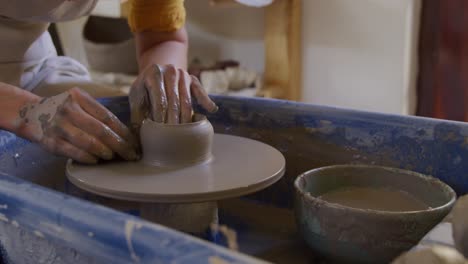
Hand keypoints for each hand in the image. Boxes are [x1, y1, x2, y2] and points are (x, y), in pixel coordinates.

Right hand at [17, 88, 137, 163]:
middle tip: (130, 154)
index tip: (134, 142)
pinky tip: (97, 160)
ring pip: (89, 142)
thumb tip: (125, 134)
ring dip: (105, 152)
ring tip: (114, 156)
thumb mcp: (79, 102)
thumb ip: (97, 113)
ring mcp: (59, 126)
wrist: (31, 113)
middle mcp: (69, 110)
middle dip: (120, 145)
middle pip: (101, 130)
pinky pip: (74, 152)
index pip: (108, 116)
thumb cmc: (64, 110)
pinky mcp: (51, 142)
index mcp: (79, 98)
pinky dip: (88, 158)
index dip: (123, 132)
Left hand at [129, 64, 217, 130]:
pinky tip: (211, 110)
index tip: (161, 131)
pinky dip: (206, 100)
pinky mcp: (193, 79)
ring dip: (186, 118)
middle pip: (174, 100)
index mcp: (153, 73)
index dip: (160, 117)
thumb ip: (137, 113)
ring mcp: (183, 74)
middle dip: (174, 120)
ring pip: (187, 99)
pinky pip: (200, 91)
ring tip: (185, 133)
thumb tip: (137, 134)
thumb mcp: (137, 96)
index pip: (159, 99)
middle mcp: (170, 71)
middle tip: (174, 137)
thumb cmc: (145, 88)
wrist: (157, 70)